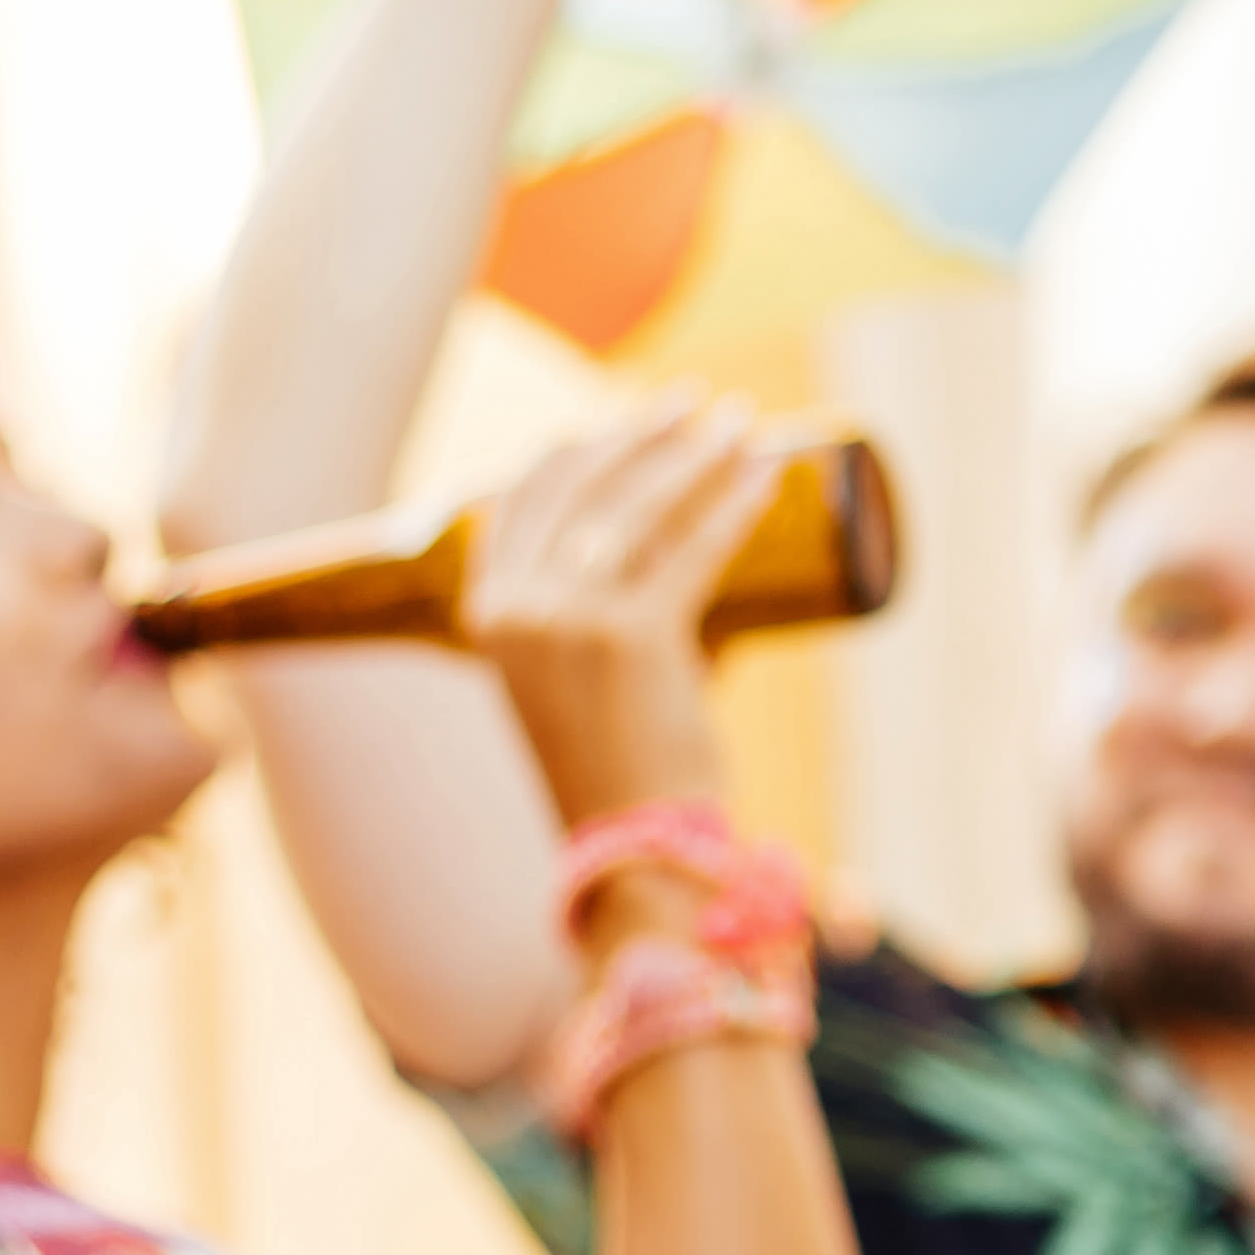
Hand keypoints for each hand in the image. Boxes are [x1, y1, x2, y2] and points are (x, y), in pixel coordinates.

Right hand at [463, 394, 772, 831]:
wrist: (635, 851)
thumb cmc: (620, 771)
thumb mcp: (575, 680)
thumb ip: (590, 616)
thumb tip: (664, 550)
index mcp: (487, 615)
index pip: (519, 501)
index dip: (574, 452)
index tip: (622, 421)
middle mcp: (517, 609)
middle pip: (581, 486)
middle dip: (642, 433)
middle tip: (697, 402)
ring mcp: (569, 619)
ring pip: (640, 507)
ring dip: (697, 453)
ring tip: (743, 422)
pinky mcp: (633, 635)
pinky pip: (693, 548)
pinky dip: (734, 505)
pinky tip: (768, 474)